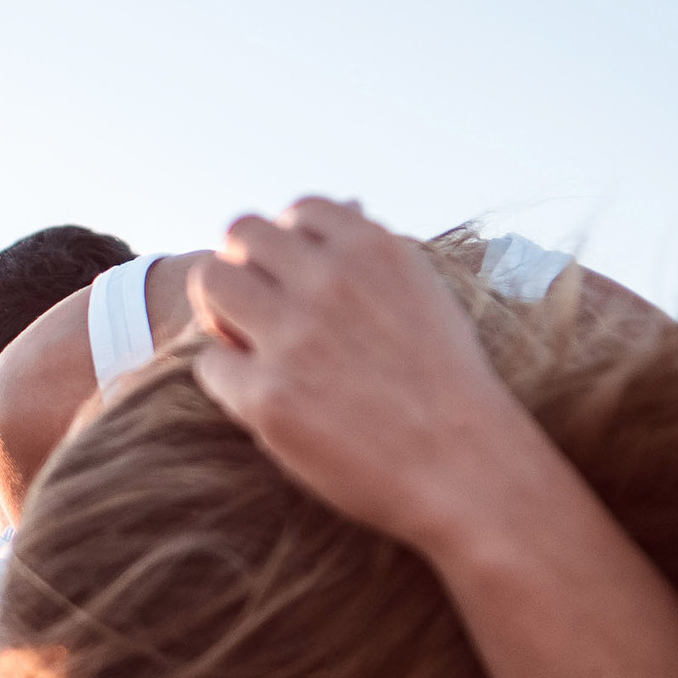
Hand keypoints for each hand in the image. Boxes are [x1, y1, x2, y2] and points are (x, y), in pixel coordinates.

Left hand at [188, 197, 544, 550]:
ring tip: (247, 347)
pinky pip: (211, 362)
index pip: (298, 211)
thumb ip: (373, 256)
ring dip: (220, 311)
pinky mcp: (269, 397)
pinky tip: (265, 400)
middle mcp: (329, 281)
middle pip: (240, 233)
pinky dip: (230, 379)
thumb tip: (341, 207)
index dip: (291, 247)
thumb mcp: (424, 295)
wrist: (466, 471)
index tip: (300, 283)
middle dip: (243, 267)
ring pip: (210, 281)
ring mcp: (295, 337)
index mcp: (372, 250)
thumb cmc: (445, 388)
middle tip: (256, 313)